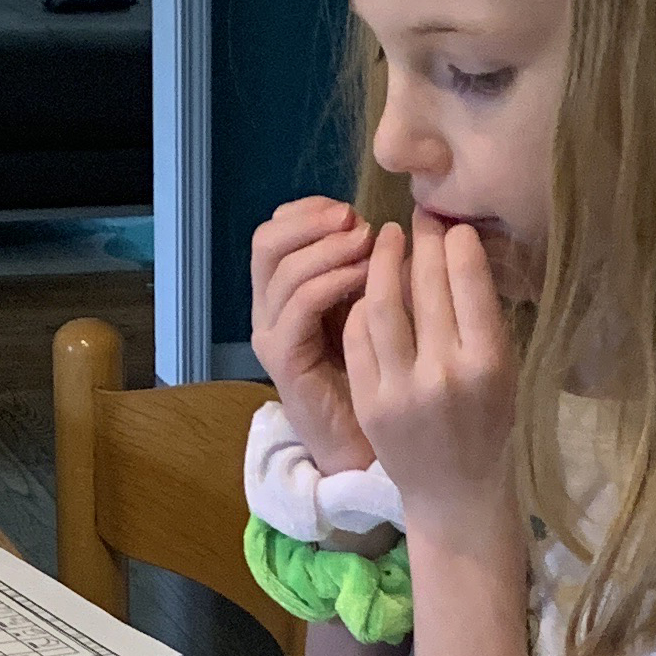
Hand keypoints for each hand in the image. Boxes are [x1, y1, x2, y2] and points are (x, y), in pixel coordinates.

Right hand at [249, 197, 378, 477]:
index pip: (277, 230)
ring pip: (283, 269)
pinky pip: (299, 305)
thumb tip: (388, 223)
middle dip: (312, 222)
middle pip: (267, 242)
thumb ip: (365, 270)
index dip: (310, 211)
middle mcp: (268, 310)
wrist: (365, 445)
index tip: (352, 210)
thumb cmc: (375, 379)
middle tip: (356, 223)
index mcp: (284, 292)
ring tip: (368, 245)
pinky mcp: (284, 360)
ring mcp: (272, 334)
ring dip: (328, 249)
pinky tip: (366, 276)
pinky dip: (331, 281)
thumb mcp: (371, 311)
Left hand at [343, 214, 517, 536]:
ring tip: (386, 239)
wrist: (456, 493)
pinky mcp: (369, 402)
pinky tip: (368, 288)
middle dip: (421, 241)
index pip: (468, 281)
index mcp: (488, 362)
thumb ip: (480, 317)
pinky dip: (361, 304)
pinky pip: (357, 336)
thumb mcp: (501, 370)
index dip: (456, 243)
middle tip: (420, 217)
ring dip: (382, 262)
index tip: (452, 226)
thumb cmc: (488, 424)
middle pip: (426, 285)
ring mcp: (402, 389)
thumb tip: (453, 248)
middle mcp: (445, 373)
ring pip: (382, 304)